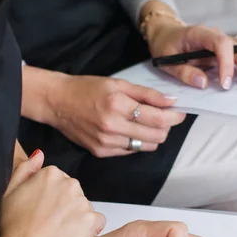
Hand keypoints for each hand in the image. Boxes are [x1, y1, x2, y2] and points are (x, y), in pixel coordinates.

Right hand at [0, 150, 105, 236]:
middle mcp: (70, 183)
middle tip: (49, 224)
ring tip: (58, 234)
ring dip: (76, 218)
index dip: (49, 198)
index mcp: (50, 173)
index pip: (57, 181)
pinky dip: (88, 230)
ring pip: (83, 207)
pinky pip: (96, 222)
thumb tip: (39, 154)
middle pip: (72, 193)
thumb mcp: (8, 191)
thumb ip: (25, 169)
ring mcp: (82, 202)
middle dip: (64, 206)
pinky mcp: (92, 221)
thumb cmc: (12, 228)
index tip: (40, 211)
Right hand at [47, 75, 185, 157]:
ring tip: (145, 123)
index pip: (158, 118)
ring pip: (145, 146)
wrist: (58, 102)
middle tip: (164, 117)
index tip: (179, 113)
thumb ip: (147, 94)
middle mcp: (112, 127)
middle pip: (156, 136)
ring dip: (152, 136)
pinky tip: (128, 130)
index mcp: (118, 106)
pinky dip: (135, 141)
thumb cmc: (87, 89)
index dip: (174, 117)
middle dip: (166, 127)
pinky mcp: (101, 152)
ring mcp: (106, 142)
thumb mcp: (118, 84)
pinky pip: (129, 150)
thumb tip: (171, 101)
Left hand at [144, 11, 236, 92]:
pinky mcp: (227, 48)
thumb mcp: (167, 61)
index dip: (226, 64)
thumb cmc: (165, 46)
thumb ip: (184, 72)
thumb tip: (203, 83)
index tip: (225, 85)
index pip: (221, 44)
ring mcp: (223, 40)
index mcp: (200, 34)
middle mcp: (216, 35)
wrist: (166, 33)